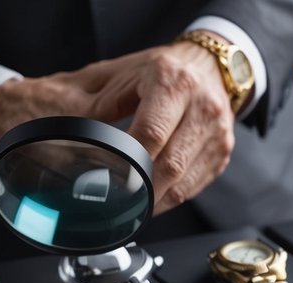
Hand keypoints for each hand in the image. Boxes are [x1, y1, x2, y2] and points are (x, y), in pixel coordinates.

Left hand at [0, 39, 235, 215]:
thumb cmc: (161, 70)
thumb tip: (70, 140)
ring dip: (155, 200)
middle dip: (142, 190)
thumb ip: (97, 106)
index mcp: (172, 81)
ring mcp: (217, 131)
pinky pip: (195, 186)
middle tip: (117, 204)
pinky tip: (152, 199)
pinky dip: (170, 198)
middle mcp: (202, 105)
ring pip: (184, 181)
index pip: (151, 133)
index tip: (109, 182)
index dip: (129, 163)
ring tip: (132, 207)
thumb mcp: (122, 75)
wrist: (209, 65)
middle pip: (171, 164)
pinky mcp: (223, 151)